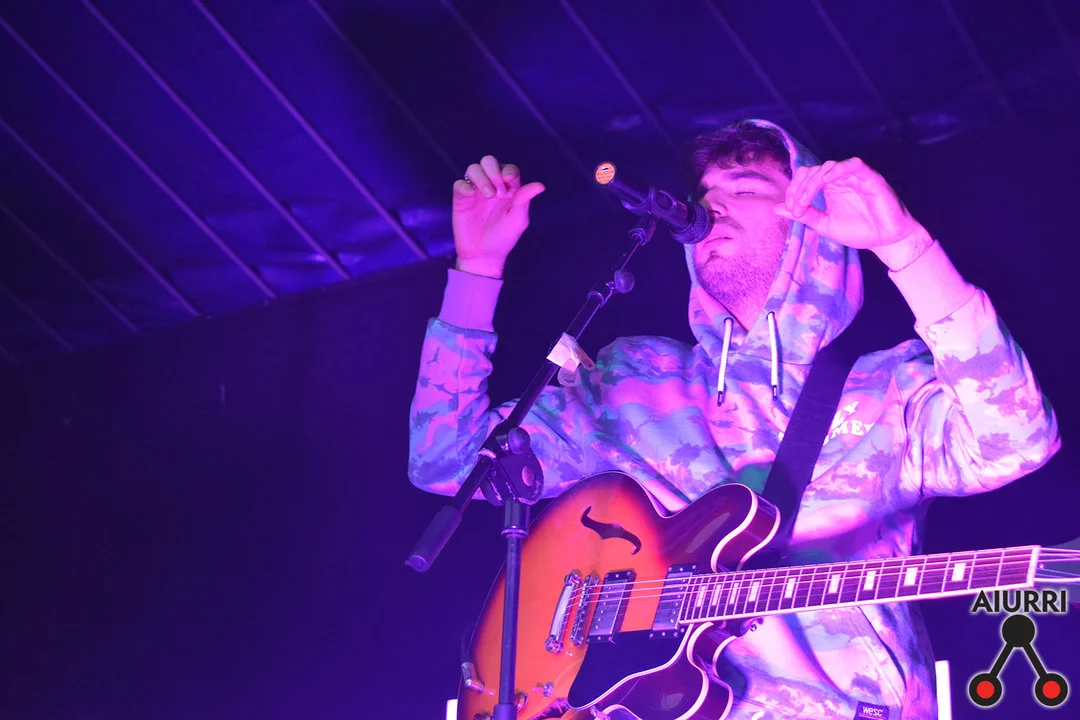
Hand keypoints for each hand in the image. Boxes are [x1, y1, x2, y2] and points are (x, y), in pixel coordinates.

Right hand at [452, 155, 544, 277]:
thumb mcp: (517, 219)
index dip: (508, 172)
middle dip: (493, 171)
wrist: (483, 255)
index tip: (508, 184)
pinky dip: (464, 186)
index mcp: (508, 189)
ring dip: (481, 177)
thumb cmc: (503, 238)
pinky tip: (470, 196)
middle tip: (497, 191)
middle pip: (489, 161)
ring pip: (473, 168)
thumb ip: (525, 200)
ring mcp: (475, 191)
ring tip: (487, 196)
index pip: (508, 169)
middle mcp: (491, 186)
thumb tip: (541, 185)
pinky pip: (459, 183)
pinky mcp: (461, 199)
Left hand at [773, 158, 932, 268]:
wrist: (885, 240)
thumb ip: (803, 214)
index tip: (791, 210)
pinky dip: (837, 169)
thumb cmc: (859, 231)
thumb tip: (776, 209)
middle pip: (812, 170)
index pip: (805, 177)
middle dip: (799, 188)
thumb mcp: (824, 224)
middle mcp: (839, 179)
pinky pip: (853, 164)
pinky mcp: (870, 177)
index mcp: (828, 187)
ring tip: (805, 201)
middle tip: (797, 208)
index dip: (793, 190)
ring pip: (829, 166)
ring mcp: (854, 176)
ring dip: (812, 182)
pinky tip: (826, 180)